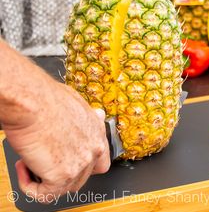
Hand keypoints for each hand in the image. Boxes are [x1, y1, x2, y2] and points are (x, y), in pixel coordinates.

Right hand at [3, 83, 109, 200]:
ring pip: (64, 187)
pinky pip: (45, 194)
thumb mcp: (73, 101)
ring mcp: (81, 163)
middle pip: (82, 175)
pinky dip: (30, 186)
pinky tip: (24, 169)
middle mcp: (93, 147)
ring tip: (29, 159)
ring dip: (44, 178)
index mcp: (96, 130)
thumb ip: (83, 115)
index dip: (83, 163)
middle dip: (60, 170)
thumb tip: (89, 115)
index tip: (68, 159)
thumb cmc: (45, 97)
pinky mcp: (63, 175)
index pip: (100, 158)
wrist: (32, 101)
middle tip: (43, 158)